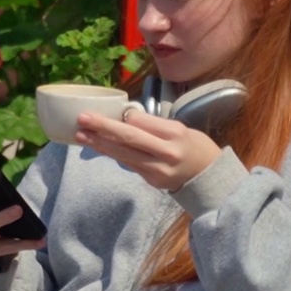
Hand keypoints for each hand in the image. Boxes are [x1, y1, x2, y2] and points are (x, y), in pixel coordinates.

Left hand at [74, 109, 221, 191]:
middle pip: (129, 138)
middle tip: (82, 119)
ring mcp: (157, 170)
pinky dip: (113, 154)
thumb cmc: (195, 147)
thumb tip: (126, 118)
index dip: (122, 117)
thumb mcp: (181, 129)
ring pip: (123, 155)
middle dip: (102, 128)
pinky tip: (98, 147)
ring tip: (80, 135)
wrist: (209, 178)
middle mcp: (166, 152)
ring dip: (100, 144)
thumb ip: (155, 125)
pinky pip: (129, 164)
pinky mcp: (152, 181)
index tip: (103, 110)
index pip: (142, 122)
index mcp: (175, 133)